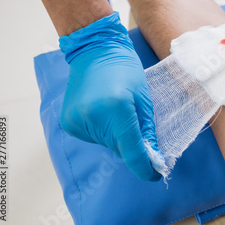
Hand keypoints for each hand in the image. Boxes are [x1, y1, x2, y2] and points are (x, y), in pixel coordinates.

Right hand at [59, 12, 161, 180]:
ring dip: (117, 137)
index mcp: (116, 109)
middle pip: (119, 149)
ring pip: (106, 144)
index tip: (156, 174)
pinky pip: (93, 137)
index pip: (132, 151)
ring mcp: (77, 121)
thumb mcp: (144, 99)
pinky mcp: (68, 122)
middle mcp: (93, 117)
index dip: (145, 168)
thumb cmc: (126, 70)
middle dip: (133, 146)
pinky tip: (104, 113)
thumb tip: (153, 158)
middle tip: (140, 131)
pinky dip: (103, 132)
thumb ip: (147, 131)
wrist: (95, 50)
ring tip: (119, 112)